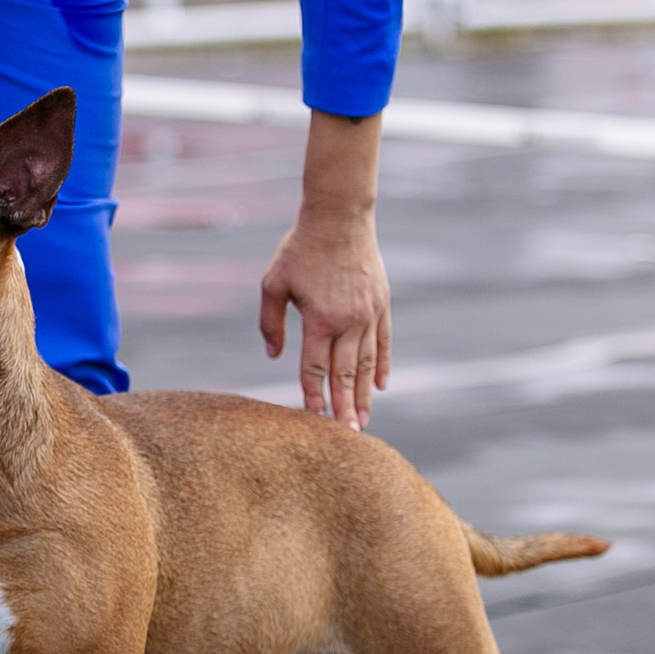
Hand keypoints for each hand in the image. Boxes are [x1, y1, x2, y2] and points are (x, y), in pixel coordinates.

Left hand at [257, 111, 391, 429]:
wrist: (340, 216)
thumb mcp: (273, 282)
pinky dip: (382, 366)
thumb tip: (275, 356)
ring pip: (366, 364)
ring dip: (363, 394)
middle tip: (347, 437)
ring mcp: (369, 314)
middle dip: (343, 407)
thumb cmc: (300, 248)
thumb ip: (270, 322)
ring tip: (363, 420)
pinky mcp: (382, 304)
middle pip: (344, 374)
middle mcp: (348, 322)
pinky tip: (380, 386)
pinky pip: (384, 343)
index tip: (314, 420)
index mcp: (320, 319)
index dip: (314, 396)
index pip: (315, 368)